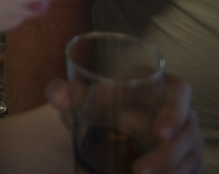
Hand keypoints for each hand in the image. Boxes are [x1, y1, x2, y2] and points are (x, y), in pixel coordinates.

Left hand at [46, 75, 204, 172]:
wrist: (106, 123)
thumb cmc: (99, 102)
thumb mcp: (82, 97)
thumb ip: (65, 91)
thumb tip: (59, 98)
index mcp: (158, 85)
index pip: (179, 90)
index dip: (175, 110)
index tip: (159, 132)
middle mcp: (179, 110)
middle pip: (187, 131)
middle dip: (169, 154)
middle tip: (140, 169)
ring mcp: (186, 135)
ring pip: (190, 155)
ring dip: (170, 169)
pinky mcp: (187, 157)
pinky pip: (191, 169)